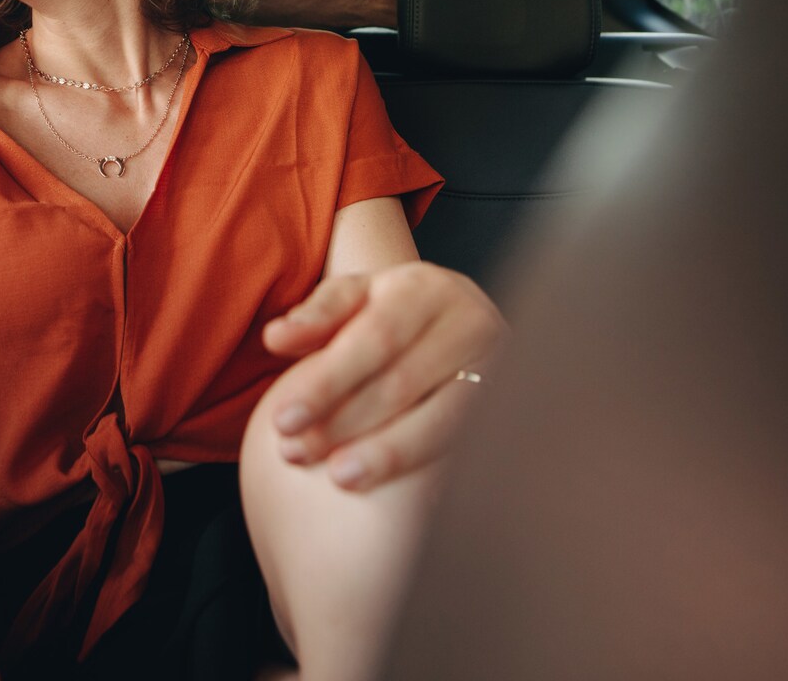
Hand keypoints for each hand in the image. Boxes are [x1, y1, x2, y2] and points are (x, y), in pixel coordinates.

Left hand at [262, 261, 505, 490]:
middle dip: (343, 422)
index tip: (281, 419)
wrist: (460, 320)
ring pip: (442, 420)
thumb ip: (315, 317)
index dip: (326, 382)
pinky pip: (469, 446)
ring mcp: (501, 368)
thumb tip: (274, 338)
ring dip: (386, 453)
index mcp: (425, 289)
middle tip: (294, 452)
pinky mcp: (513, 408)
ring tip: (338, 477)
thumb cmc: (394, 312)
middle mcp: (471, 324)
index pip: (372, 339)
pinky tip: (398, 499)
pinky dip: (431, 472)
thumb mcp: (355, 298)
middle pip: (402, 382)